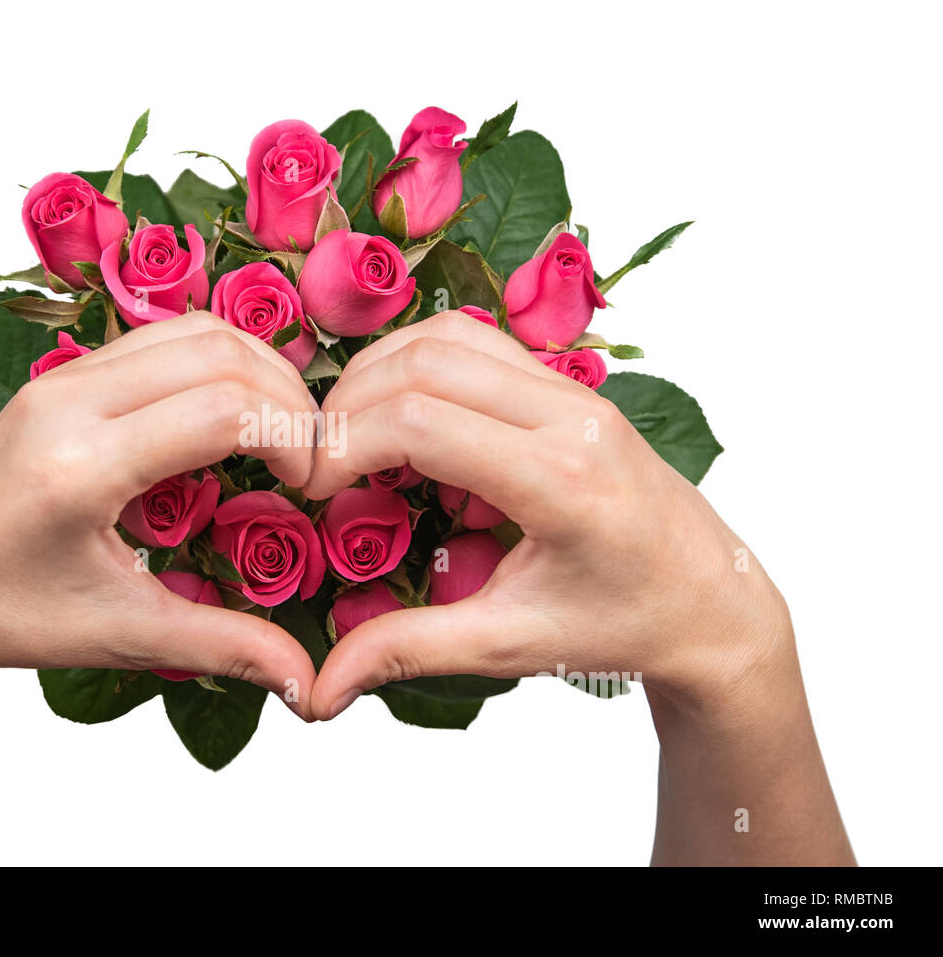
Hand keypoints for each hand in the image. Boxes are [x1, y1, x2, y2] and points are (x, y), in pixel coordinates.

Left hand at [0, 312, 319, 715]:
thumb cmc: (5, 615)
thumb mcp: (123, 634)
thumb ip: (224, 646)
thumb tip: (307, 683)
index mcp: (81, 466)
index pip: (222, 409)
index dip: (289, 437)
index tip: (308, 484)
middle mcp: (65, 404)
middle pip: (217, 353)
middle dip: (285, 396)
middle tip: (307, 456)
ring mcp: (57, 380)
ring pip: (190, 331)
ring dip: (253, 368)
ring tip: (280, 430)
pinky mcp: (58, 376)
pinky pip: (156, 338)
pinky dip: (213, 361)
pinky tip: (229, 413)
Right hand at [303, 310, 791, 719]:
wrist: (712, 601)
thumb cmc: (626, 624)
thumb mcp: (511, 643)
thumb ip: (408, 651)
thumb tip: (319, 688)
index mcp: (559, 479)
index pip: (419, 421)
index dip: (342, 445)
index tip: (312, 489)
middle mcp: (570, 415)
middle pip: (423, 362)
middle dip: (348, 406)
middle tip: (319, 464)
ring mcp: (573, 390)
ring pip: (446, 336)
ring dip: (380, 375)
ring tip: (351, 438)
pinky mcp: (567, 385)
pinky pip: (475, 344)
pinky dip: (419, 368)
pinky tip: (404, 426)